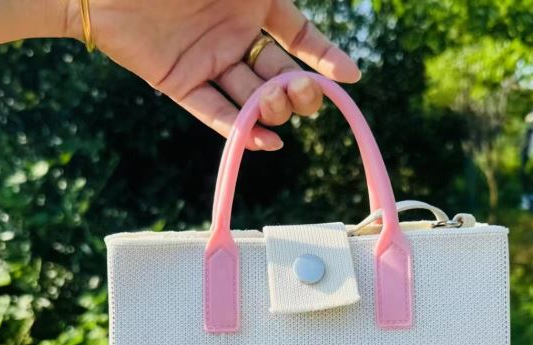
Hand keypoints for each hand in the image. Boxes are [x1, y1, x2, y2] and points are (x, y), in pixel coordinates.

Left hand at [63, 0, 360, 149]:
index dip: (326, 57)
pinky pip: (217, 112)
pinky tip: (268, 142)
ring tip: (278, 106)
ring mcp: (209, 61)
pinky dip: (241, 130)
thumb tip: (297, 12)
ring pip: (253, 95)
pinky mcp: (181, 83)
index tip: (351, 78)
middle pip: (280, 72)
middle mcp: (235, 33)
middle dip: (300, 88)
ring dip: (273, 107)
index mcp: (252, 0)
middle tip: (303, 93)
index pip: (300, 35)